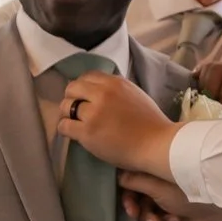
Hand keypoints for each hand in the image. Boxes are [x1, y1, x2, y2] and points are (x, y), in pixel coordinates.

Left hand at [56, 71, 179, 177]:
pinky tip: (73, 133)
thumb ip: (115, 90)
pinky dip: (65, 129)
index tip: (83, 97)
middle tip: (76, 110)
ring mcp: (93, 113)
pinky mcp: (87, 132)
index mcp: (115, 83)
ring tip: (75, 123)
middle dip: (71, 98)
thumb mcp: (134, 94)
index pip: (87, 76)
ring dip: (67, 114)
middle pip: (72, 88)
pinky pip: (64, 125)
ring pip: (65, 106)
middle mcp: (102, 93)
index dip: (82, 87)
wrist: (156, 144)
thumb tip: (98, 90)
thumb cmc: (150, 123)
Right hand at [120, 171, 221, 220]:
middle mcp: (160, 183)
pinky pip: (159, 219)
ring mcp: (167, 199)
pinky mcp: (174, 213)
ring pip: (147, 210)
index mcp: (156, 171)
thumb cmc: (188, 191)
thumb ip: (136, 181)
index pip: (133, 179)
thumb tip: (117, 175)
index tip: (126, 202)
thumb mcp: (158, 187)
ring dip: (149, 217)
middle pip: (137, 196)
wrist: (218, 208)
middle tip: (136, 215)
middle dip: (136, 208)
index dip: (126, 192)